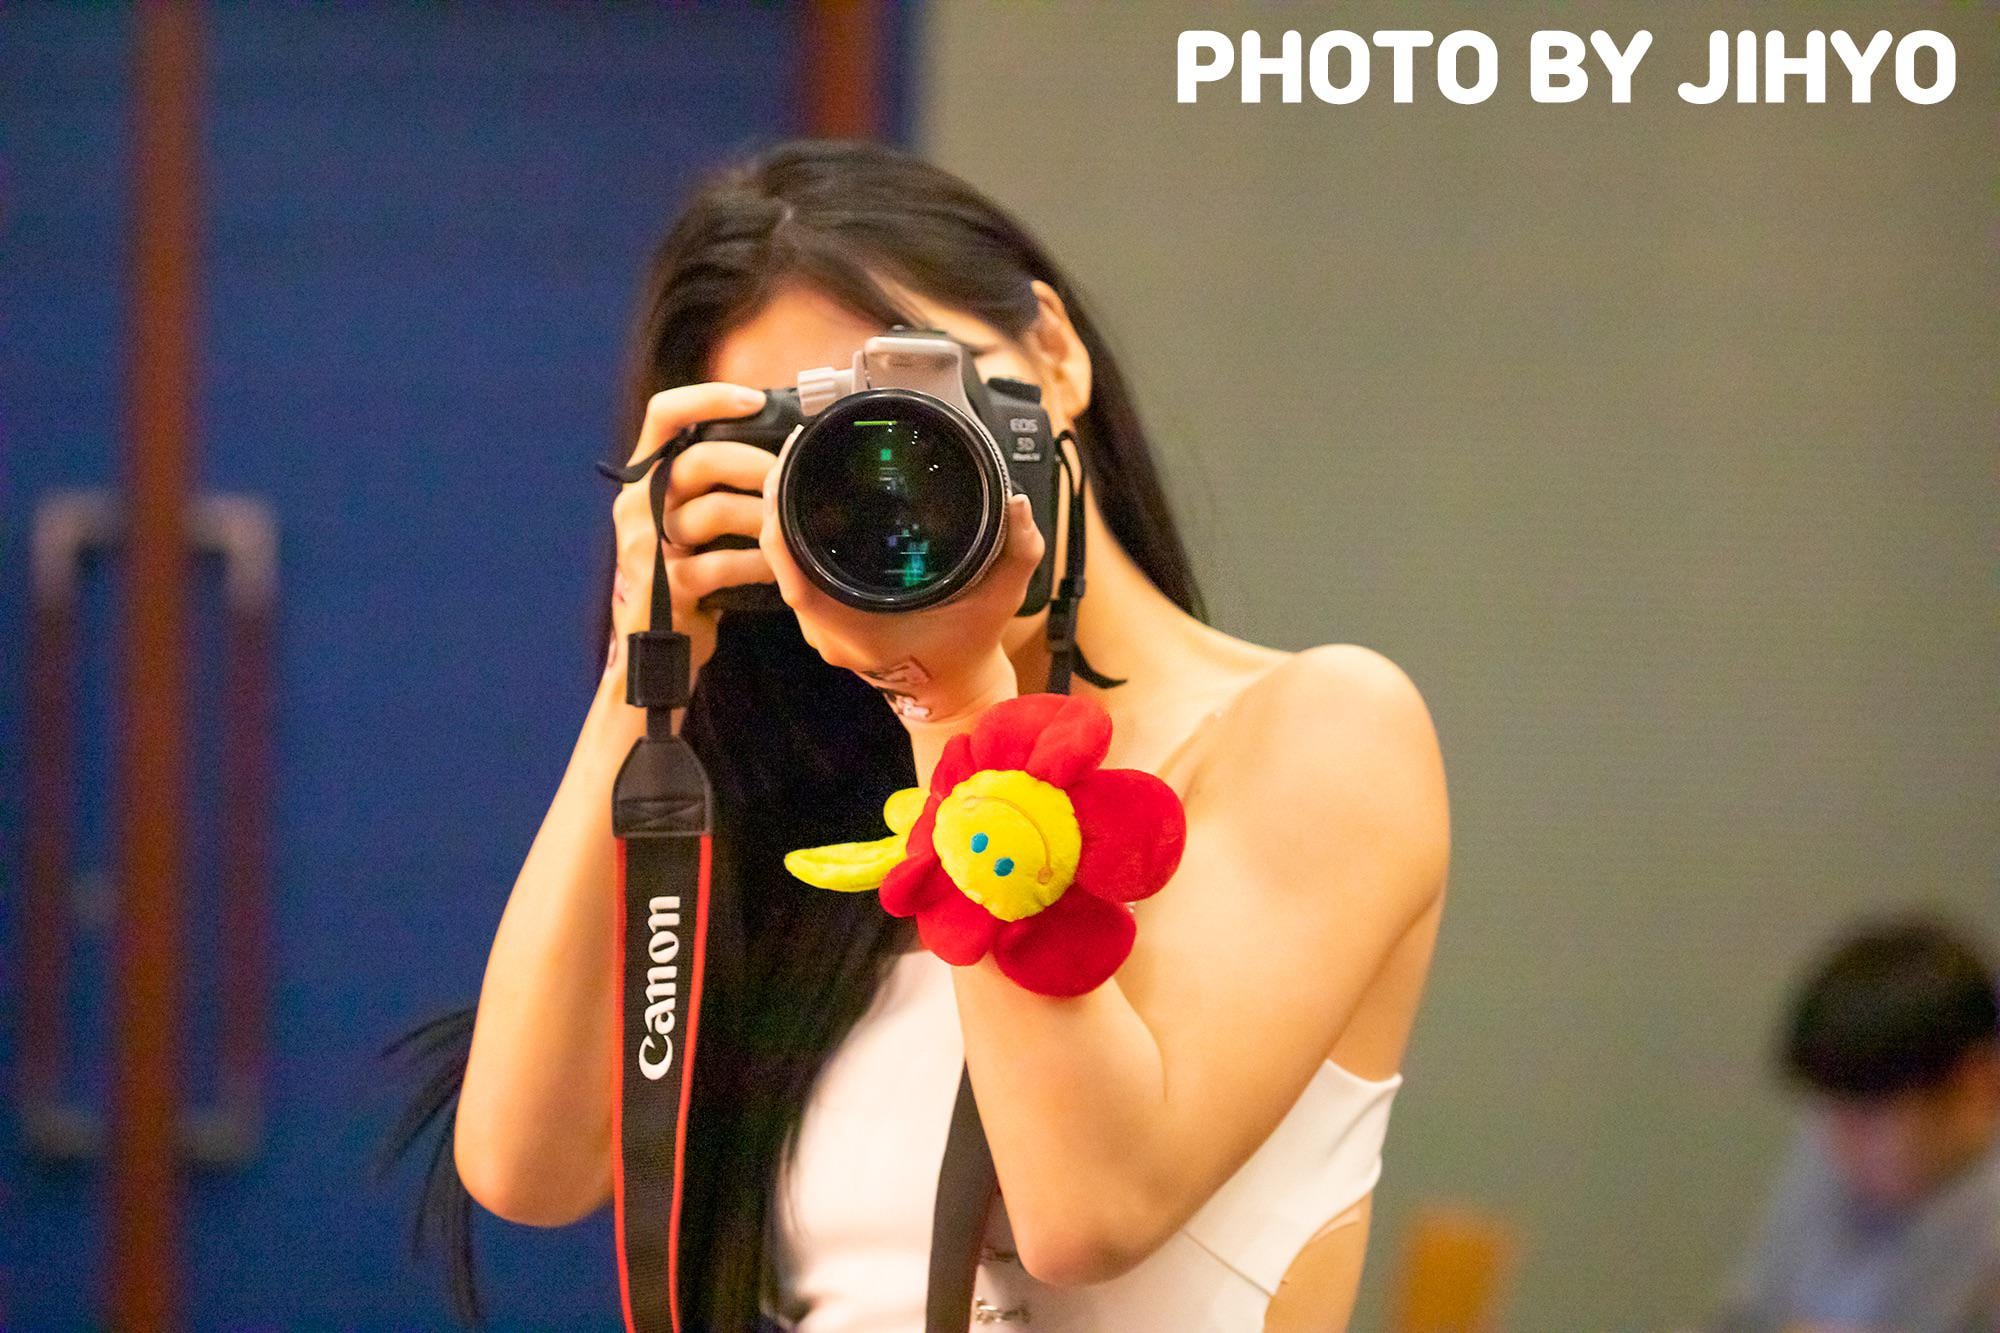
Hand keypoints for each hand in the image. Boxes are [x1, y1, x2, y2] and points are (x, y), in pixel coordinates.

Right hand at [607, 381, 776, 688]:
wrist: (657, 640)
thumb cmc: (687, 570)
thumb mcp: (691, 518)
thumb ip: (716, 482)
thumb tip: (783, 444)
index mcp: (645, 476)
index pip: (664, 414)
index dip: (708, 398)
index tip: (755, 400)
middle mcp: (636, 503)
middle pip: (698, 460)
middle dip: (755, 465)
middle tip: (788, 478)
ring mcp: (646, 545)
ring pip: (713, 512)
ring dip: (763, 519)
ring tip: (789, 529)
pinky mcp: (665, 585)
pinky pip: (720, 564)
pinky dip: (757, 565)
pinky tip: (776, 569)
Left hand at [758, 460, 1044, 724]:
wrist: (954, 692)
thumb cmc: (970, 647)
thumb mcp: (1003, 598)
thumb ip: (1018, 549)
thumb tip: (1016, 502)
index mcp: (858, 628)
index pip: (796, 576)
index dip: (780, 525)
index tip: (790, 471)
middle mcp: (829, 633)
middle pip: (780, 561)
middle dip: (779, 503)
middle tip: (796, 449)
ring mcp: (821, 631)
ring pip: (784, 567)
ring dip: (784, 518)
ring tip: (798, 464)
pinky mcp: (823, 623)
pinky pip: (795, 574)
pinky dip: (796, 539)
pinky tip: (806, 501)